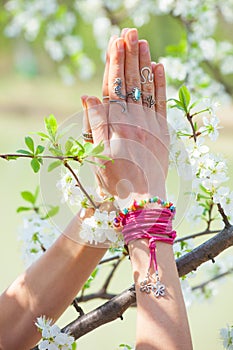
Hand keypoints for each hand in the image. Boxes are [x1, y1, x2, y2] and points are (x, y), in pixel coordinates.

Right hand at [81, 28, 168, 202]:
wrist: (143, 199)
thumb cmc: (116, 180)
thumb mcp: (98, 155)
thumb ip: (96, 123)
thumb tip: (88, 95)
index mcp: (117, 125)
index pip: (115, 87)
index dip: (114, 64)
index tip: (114, 43)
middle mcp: (135, 121)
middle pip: (131, 83)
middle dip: (130, 56)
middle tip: (129, 32)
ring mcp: (151, 125)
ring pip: (147, 89)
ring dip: (145, 65)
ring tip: (142, 42)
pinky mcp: (163, 132)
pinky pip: (163, 103)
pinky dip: (161, 85)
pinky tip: (159, 68)